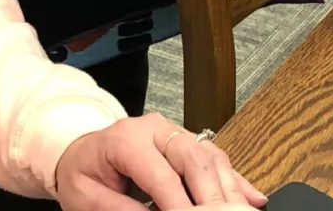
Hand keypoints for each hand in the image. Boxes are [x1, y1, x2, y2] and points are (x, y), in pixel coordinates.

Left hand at [54, 114, 266, 210]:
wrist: (79, 153)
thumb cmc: (82, 175)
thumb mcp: (87, 199)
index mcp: (127, 139)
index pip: (164, 176)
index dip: (183, 206)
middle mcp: (155, 129)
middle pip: (195, 161)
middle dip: (214, 197)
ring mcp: (174, 133)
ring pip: (211, 158)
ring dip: (229, 190)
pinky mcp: (186, 143)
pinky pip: (215, 159)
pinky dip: (235, 180)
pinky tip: (252, 198)